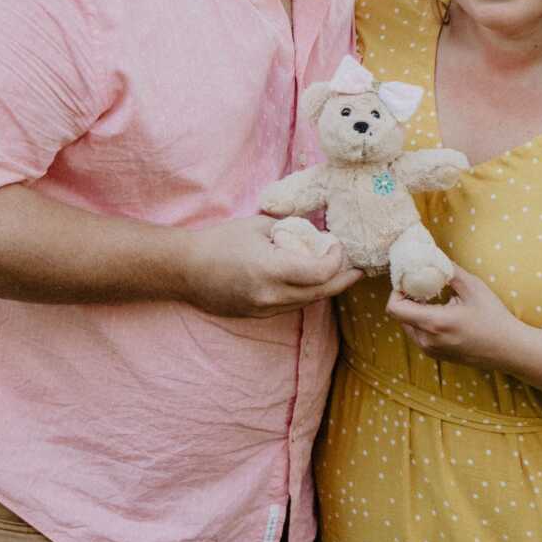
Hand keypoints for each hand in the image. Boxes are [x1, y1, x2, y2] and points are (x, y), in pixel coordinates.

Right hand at [180, 214, 362, 318]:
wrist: (184, 270)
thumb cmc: (219, 241)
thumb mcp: (258, 226)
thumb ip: (289, 231)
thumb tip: (314, 233)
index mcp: (272, 270)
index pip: (320, 273)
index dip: (336, 259)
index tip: (337, 244)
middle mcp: (271, 295)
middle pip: (320, 293)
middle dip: (342, 280)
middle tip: (356, 269)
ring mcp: (263, 309)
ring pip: (307, 303)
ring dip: (325, 289)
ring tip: (338, 274)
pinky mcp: (257, 316)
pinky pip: (290, 306)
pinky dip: (305, 294)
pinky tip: (309, 282)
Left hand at [385, 265, 521, 367]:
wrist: (509, 349)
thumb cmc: (493, 317)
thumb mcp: (473, 287)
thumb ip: (449, 270)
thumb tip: (432, 254)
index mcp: (434, 323)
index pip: (394, 308)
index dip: (396, 291)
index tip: (409, 280)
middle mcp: (426, 340)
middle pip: (400, 315)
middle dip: (407, 297)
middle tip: (422, 284)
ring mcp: (430, 350)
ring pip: (408, 324)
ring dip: (415, 309)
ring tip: (435, 298)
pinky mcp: (436, 355)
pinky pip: (418, 334)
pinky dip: (423, 321)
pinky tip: (442, 312)